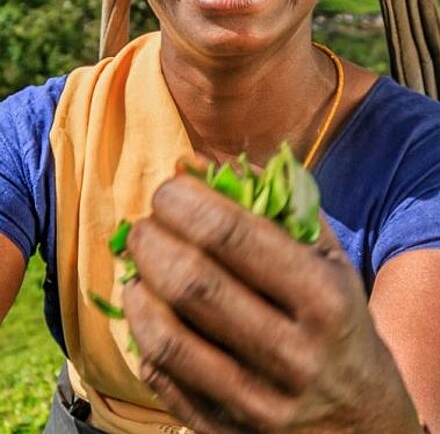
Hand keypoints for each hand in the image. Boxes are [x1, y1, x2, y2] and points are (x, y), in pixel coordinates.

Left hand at [123, 172, 420, 433]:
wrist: (360, 421)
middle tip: (145, 223)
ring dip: (138, 285)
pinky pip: (162, 376)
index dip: (187, 203)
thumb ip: (277, 206)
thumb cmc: (340, 322)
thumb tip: (201, 164)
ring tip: (138, 262)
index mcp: (323, 300)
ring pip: (168, 337)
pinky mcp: (225, 430)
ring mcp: (258, 402)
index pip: (233, 236)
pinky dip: (141, 331)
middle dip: (153, 240)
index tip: (169, 188)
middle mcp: (293, 355)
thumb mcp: (330, 260)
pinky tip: (145, 303)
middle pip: (193, 283)